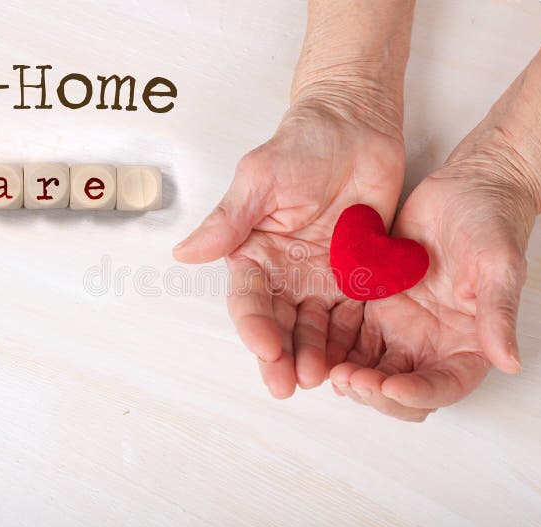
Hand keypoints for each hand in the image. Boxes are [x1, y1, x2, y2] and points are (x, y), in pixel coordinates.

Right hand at [174, 97, 404, 397]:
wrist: (355, 127)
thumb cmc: (301, 146)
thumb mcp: (258, 180)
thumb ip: (227, 221)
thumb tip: (183, 253)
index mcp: (255, 255)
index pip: (250, 300)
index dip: (255, 327)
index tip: (266, 348)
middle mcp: (285, 274)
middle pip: (281, 324)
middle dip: (283, 355)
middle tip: (289, 384)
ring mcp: (322, 280)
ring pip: (316, 328)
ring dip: (316, 354)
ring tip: (321, 379)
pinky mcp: (357, 278)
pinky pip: (353, 316)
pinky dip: (351, 339)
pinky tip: (353, 360)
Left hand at [330, 144, 535, 420]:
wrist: (466, 187)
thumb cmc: (492, 223)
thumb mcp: (500, 265)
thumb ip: (498, 314)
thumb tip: (509, 364)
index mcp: (468, 345)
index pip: (443, 387)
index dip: (416, 394)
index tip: (390, 385)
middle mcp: (432, 345)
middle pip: (401, 390)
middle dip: (375, 392)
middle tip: (349, 378)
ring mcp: (401, 328)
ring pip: (371, 371)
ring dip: (352, 378)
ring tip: (329, 367)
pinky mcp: (375, 308)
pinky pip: (351, 339)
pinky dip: (336, 349)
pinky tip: (317, 344)